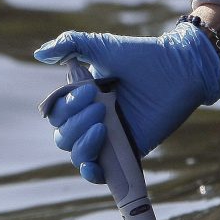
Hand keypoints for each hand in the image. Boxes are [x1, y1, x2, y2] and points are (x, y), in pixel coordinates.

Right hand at [34, 22, 219, 182]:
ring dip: (82, 145)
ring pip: (77, 155)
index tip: (89, 89)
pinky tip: (95, 166)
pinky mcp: (129, 151)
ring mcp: (110, 137)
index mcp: (83, 98)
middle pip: (63, 136)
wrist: (179, 69)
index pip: (56, 113)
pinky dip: (94, 174)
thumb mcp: (102, 46)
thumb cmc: (143, 56)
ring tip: (102, 127)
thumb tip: (40, 53)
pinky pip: (104, 173)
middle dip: (75, 122)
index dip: (64, 106)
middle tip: (100, 106)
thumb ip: (71, 44)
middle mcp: (93, 120)